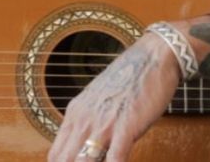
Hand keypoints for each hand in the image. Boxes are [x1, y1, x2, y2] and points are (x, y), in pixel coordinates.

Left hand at [47, 33, 180, 161]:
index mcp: (75, 113)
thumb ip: (90, 122)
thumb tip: (88, 146)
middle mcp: (85, 120)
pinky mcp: (126, 128)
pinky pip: (114, 160)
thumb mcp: (98, 98)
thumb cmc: (130, 77)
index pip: (56, 155)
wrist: (153, 57)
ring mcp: (104, 125)